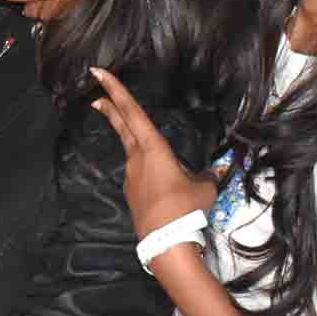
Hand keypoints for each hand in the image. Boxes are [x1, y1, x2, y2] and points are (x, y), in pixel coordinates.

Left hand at [88, 68, 215, 237]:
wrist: (166, 242)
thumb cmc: (186, 207)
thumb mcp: (205, 187)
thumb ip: (209, 173)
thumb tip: (219, 168)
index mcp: (153, 147)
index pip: (132, 111)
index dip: (116, 89)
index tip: (100, 74)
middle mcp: (137, 158)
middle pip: (122, 126)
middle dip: (110, 109)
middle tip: (96, 96)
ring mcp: (131, 177)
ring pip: (134, 153)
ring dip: (141, 149)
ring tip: (166, 164)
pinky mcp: (132, 194)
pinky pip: (141, 176)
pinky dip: (150, 174)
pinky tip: (166, 189)